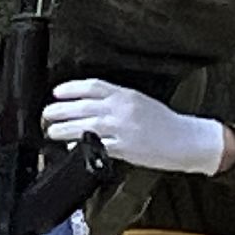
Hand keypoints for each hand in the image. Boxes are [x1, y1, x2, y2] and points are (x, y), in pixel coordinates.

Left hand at [44, 79, 225, 175]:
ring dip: (64, 129)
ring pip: (85, 126)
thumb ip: (117, 101)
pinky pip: (96, 146)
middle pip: (83, 106)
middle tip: (48, 114)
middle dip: (60, 110)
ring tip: (52, 131)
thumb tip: (91, 106)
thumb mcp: (141, 102)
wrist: (186, 139)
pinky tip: (71, 148)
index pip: (92, 86)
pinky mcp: (125, 147)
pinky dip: (81, 147)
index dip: (71, 88)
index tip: (56, 92)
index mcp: (126, 95)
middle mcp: (122, 109)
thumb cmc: (166, 123)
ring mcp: (123, 128)